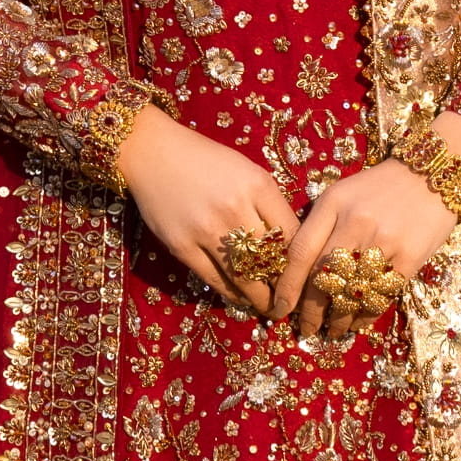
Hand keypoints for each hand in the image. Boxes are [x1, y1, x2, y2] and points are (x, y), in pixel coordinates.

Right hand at [114, 105, 297, 307]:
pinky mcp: (181, 246)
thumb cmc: (206, 160)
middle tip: (290, 301)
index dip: (302, 262)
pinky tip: (241, 298)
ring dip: (260, 298)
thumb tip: (289, 242)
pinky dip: (230, 294)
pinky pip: (213, 280)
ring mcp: (206, 229)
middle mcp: (235, 209)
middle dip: (284, 286)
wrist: (154, 153)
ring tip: (269, 307)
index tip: (305, 276)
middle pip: (270, 260)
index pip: (292, 234)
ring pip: (243, 277)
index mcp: (258, 186)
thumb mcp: (248, 170)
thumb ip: (269, 202)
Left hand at [276, 111, 460, 341]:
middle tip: (306, 329)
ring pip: (351, 292)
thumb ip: (318, 225)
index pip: (300, 252)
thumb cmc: (379, 187)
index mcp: (333, 204)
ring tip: (333, 330)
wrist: (431, 174)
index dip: (287, 287)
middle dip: (310, 312)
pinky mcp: (411, 257)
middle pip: (323, 278)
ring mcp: (385, 241)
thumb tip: (295, 271)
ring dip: (338, 319)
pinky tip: (357, 321)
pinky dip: (366, 314)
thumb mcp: (341, 194)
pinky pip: (381, 295)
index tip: (279, 309)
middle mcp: (355, 222)